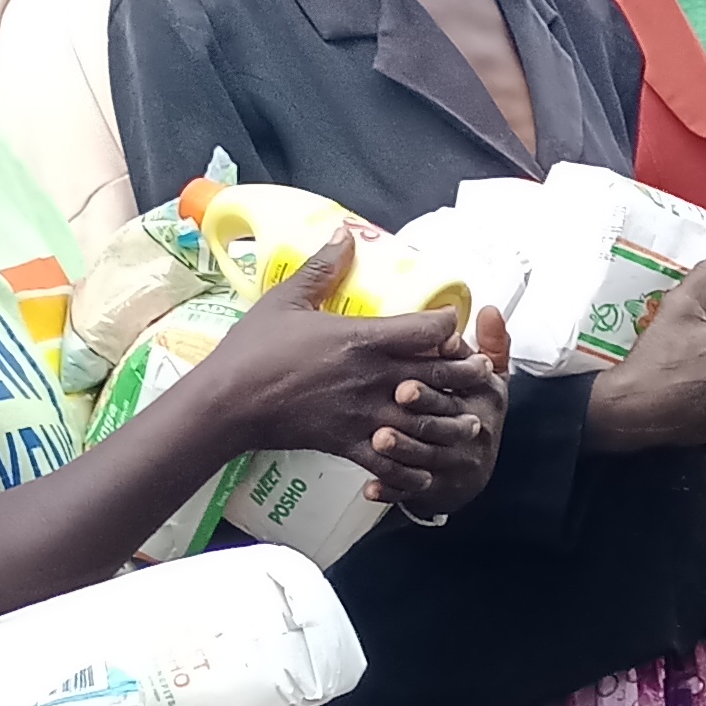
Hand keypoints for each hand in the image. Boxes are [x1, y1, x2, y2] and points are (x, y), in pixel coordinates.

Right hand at [205, 237, 508, 517]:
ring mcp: (365, 414)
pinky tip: (427, 470)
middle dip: (465, 372)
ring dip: (451, 422)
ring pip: (426, 421)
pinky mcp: (349, 444)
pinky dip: (412, 469)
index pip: (429, 328)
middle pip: (440, 374)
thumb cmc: (253, 349)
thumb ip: (322, 268)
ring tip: (469, 422)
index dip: (448, 326)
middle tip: (478, 370)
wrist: (227, 403)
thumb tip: (343, 234)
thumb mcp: (286, 299)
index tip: (449, 326)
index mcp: (364, 338)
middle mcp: (374, 376)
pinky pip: (392, 462)